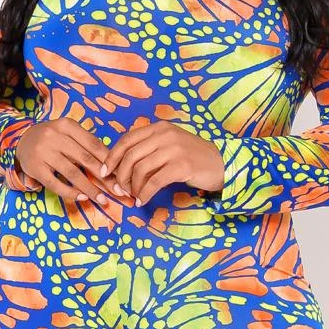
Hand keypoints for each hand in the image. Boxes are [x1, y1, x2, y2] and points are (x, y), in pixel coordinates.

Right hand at [16, 118, 128, 203]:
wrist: (20, 139)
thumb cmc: (52, 138)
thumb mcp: (67, 133)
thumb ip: (86, 144)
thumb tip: (112, 165)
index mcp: (67, 125)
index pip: (93, 144)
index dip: (109, 161)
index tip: (121, 175)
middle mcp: (54, 136)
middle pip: (85, 159)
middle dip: (104, 177)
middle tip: (118, 191)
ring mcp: (43, 152)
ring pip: (72, 173)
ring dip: (90, 189)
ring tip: (102, 199)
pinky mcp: (35, 167)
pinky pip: (55, 183)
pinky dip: (70, 192)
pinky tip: (82, 198)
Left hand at [106, 119, 224, 205]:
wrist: (222, 164)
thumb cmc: (193, 158)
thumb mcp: (170, 146)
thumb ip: (149, 149)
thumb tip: (121, 165)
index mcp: (159, 128)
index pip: (127, 140)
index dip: (112, 157)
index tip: (106, 172)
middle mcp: (165, 134)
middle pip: (130, 156)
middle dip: (121, 176)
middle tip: (120, 190)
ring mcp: (174, 149)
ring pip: (140, 169)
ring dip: (133, 187)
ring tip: (134, 196)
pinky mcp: (182, 166)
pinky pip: (154, 182)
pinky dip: (144, 194)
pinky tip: (142, 200)